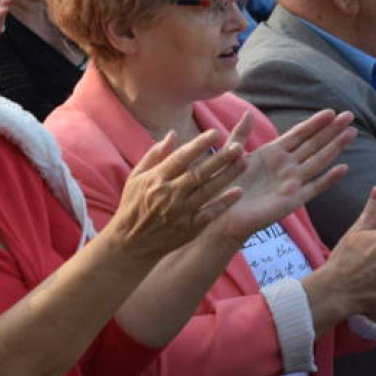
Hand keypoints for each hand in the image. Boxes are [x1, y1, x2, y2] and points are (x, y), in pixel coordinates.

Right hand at [107, 130, 245, 262]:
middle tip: (238, 146)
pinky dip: (224, 202)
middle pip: (199, 173)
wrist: (131, 243)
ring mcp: (180, 213)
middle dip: (219, 159)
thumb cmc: (133, 205)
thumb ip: (155, 154)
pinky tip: (238, 191)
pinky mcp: (189, 228)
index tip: (215, 133)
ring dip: (227, 176)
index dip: (198, 145)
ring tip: (243, 162)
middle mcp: (169, 195)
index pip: (180, 158)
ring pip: (208, 191)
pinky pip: (210, 213)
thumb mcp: (136, 177)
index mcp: (155, 180)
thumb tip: (173, 133)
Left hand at [202, 109, 354, 245]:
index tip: (330, 111)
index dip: (314, 123)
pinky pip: (314, 188)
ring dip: (335, 147)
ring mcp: (291, 182)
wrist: (221, 214)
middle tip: (350, 115)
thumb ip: (240, 135)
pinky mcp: (292, 200)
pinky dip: (328, 179)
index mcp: (272, 153)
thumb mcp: (231, 155)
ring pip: (318, 161)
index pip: (298, 134)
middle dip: (331, 130)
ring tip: (351, 133)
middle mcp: (285, 166)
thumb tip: (247, 113)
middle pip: (313, 144)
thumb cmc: (223, 186)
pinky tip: (343, 168)